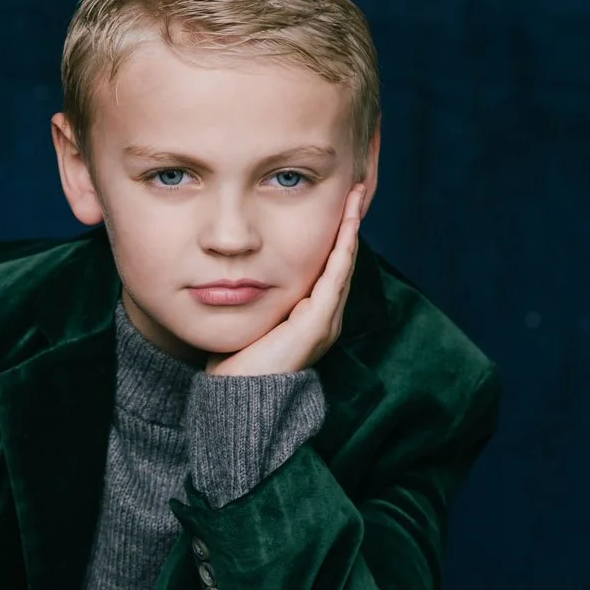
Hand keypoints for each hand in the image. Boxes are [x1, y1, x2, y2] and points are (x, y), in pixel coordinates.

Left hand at [206, 184, 364, 376]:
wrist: (238, 400)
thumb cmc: (236, 367)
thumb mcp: (247, 322)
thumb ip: (251, 302)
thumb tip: (232, 279)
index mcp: (309, 318)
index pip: (327, 268)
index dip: (334, 236)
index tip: (336, 205)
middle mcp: (323, 318)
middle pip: (342, 260)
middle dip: (348, 223)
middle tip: (357, 188)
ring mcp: (324, 321)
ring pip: (343, 263)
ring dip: (351, 228)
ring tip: (357, 196)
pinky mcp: (316, 324)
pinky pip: (335, 276)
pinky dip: (343, 247)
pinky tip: (347, 223)